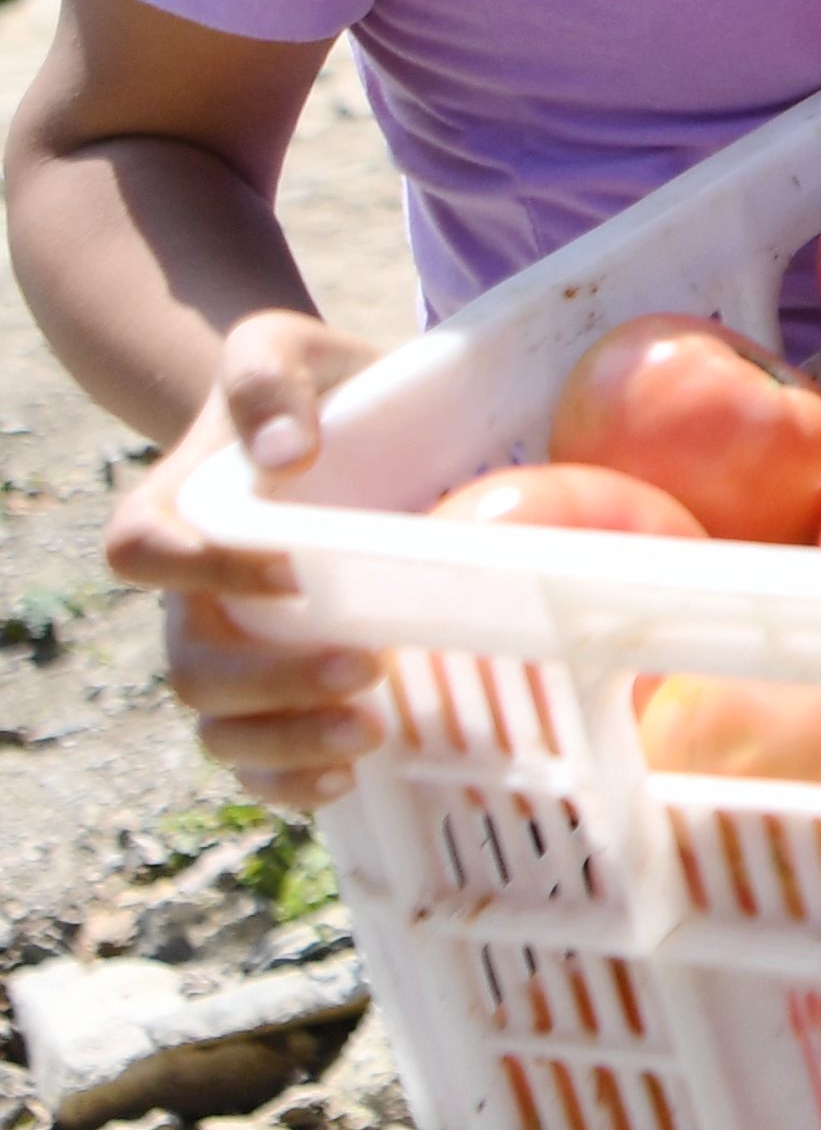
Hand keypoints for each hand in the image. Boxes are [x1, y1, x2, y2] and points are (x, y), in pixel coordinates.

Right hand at [110, 309, 386, 811]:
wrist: (327, 427)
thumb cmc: (301, 389)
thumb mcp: (279, 348)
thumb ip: (265, 377)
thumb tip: (286, 451)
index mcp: (173, 513)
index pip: (144, 553)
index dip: (199, 572)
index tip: (288, 572)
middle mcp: (189, 596)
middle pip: (193, 664)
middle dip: (270, 682)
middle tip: (365, 669)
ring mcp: (230, 648)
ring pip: (221, 724)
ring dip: (285, 742)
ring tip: (367, 732)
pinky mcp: (278, 685)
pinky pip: (257, 757)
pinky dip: (289, 780)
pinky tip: (348, 777)